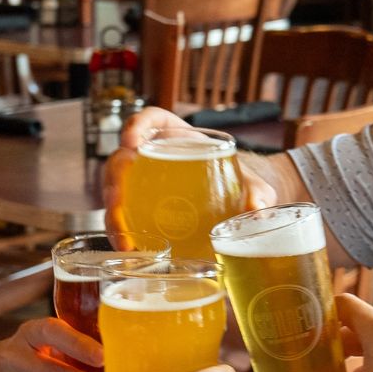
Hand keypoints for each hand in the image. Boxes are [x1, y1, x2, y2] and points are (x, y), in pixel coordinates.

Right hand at [105, 108, 278, 238]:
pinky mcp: (143, 212)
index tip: (132, 143)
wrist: (238, 207)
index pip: (151, 120)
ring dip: (113, 214)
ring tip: (123, 238)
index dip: (136, 126)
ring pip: (116, 191)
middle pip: (122, 160)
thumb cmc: (241, 185)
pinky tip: (130, 250)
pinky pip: (125, 218)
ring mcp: (144, 185)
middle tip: (117, 203)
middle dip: (113, 180)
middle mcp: (154, 158)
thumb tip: (259, 209)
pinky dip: (123, 233)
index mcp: (178, 138)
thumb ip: (258, 193)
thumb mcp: (253, 186)